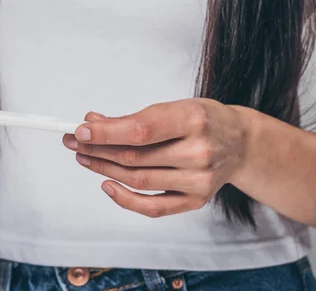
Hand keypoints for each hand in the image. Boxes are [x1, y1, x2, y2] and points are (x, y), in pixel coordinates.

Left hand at [62, 99, 249, 217]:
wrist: (240, 143)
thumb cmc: (202, 120)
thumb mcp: (173, 107)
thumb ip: (134, 118)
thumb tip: (92, 124)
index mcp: (193, 120)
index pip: (141, 130)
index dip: (106, 133)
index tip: (81, 130)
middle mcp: (199, 152)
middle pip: (135, 157)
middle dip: (98, 150)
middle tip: (75, 143)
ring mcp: (199, 180)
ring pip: (138, 180)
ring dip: (104, 169)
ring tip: (85, 157)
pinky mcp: (196, 200)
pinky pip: (153, 207)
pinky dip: (125, 199)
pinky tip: (107, 184)